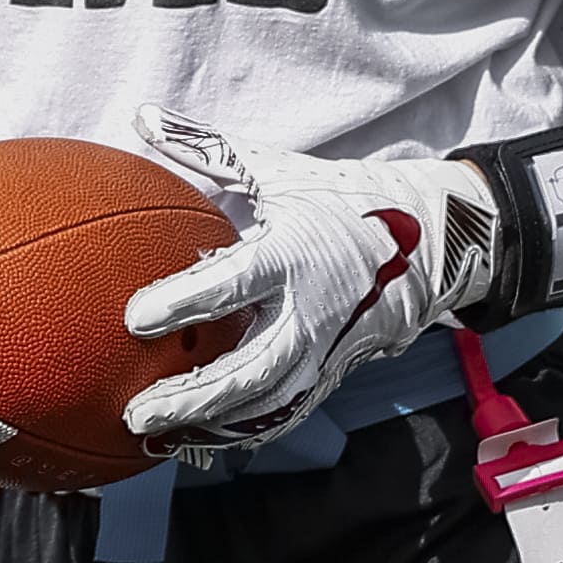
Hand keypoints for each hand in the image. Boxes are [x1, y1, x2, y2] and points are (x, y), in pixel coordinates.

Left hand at [120, 112, 503, 451]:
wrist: (428, 240)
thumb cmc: (342, 199)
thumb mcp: (278, 168)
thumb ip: (207, 149)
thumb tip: (142, 118)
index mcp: (295, 253)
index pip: (234, 283)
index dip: (184, 303)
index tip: (135, 319)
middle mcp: (313, 309)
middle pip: (252, 367)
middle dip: (194, 395)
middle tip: (138, 410)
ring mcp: (327, 348)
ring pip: (269, 402)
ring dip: (213, 425)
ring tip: (161, 435)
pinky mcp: (335, 371)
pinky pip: (287, 412)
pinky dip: (243, 432)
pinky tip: (201, 443)